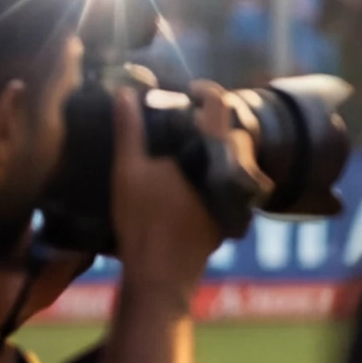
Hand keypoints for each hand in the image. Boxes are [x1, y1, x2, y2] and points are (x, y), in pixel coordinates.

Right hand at [102, 77, 235, 299]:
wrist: (160, 272)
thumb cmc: (143, 220)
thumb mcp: (128, 171)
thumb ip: (129, 130)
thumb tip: (125, 93)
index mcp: (214, 153)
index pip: (220, 106)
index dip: (206, 90)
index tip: (189, 90)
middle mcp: (233, 169)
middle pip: (230, 131)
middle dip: (210, 122)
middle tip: (183, 120)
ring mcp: (236, 193)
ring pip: (232, 157)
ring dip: (211, 147)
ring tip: (182, 146)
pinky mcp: (230, 212)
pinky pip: (228, 180)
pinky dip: (212, 171)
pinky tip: (186, 176)